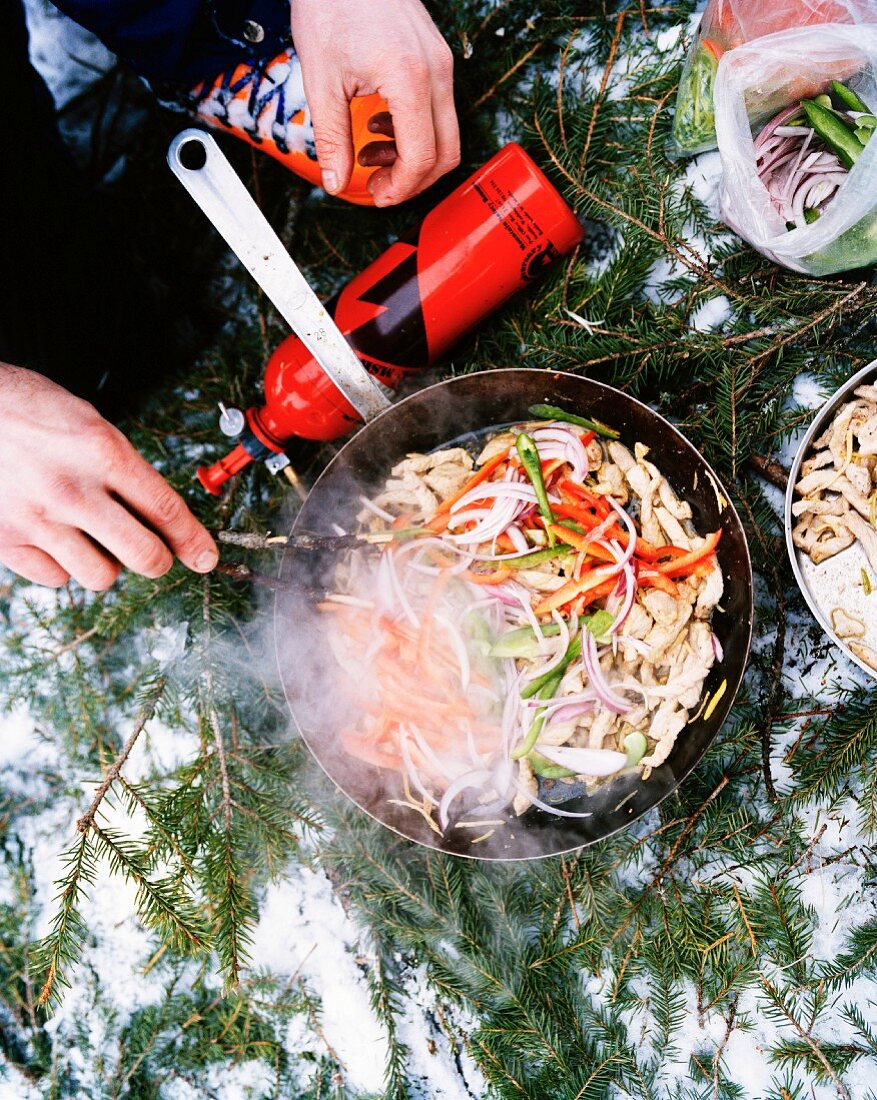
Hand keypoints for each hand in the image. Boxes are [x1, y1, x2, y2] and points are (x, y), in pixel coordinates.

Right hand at [0, 364, 217, 589]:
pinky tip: (55, 537)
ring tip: (92, 536)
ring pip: (102, 576)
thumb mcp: (88, 422)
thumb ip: (124, 468)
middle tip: (155, 553)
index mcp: (103, 452)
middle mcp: (72, 489)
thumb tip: (161, 517)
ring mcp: (37, 519)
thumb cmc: (28, 410)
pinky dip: (62, 565)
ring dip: (106, 563)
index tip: (204, 557)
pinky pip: (57, 579)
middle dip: (158, 560)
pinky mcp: (6, 540)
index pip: (166, 510)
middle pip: (143, 555)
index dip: (193, 541)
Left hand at [291, 0, 459, 205]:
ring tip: (369, 152)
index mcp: (409, 79)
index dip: (400, 187)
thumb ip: (332, 138)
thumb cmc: (331, 5)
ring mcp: (441, 62)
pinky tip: (379, 124)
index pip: (421, 157)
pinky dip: (413, 129)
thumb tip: (335, 181)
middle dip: (412, 180)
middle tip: (377, 184)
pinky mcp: (436, 56)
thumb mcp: (321, 80)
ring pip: (445, 134)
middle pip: (445, 153)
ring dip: (411, 155)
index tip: (377, 194)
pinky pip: (438, 109)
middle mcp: (436, 71)